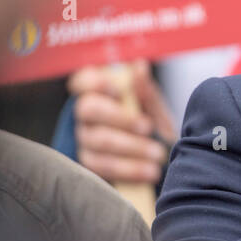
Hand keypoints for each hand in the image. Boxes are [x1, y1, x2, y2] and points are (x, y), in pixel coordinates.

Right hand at [67, 58, 175, 184]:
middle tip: (148, 127)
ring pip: (97, 141)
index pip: (82, 81)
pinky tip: (149, 172)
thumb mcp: (152, 105)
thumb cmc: (150, 120)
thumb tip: (139, 67)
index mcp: (97, 91)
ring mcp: (84, 139)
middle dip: (120, 118)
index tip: (119, 90)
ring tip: (158, 155)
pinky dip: (128, 170)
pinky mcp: (90, 163)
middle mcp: (85, 114)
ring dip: (131, 148)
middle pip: (89, 109)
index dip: (95, 83)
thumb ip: (145, 90)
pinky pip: (101, 167)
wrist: (156, 155)